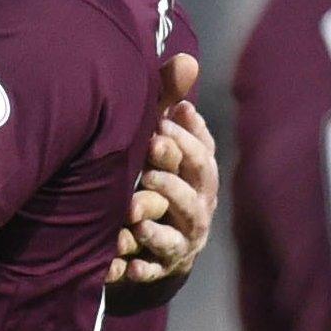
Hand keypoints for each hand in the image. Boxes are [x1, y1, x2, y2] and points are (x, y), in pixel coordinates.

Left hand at [110, 55, 218, 286]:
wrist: (154, 250)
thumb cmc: (160, 183)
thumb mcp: (163, 144)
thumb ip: (169, 104)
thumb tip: (186, 60)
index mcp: (199, 178)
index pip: (203, 155)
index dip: (190, 137)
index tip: (167, 117)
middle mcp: (197, 209)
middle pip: (194, 191)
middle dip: (175, 172)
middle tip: (150, 151)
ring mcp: (182, 241)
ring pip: (179, 233)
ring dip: (158, 222)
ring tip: (134, 211)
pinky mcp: (162, 268)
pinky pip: (155, 271)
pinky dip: (143, 268)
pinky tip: (127, 264)